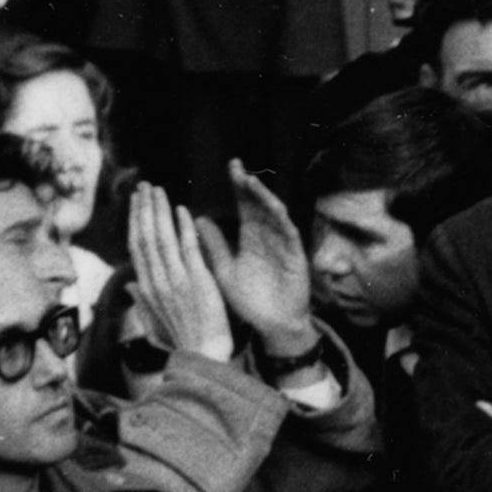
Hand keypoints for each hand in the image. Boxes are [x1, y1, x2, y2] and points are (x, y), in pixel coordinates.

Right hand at [121, 190, 233, 363]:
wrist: (203, 356)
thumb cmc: (181, 343)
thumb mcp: (154, 324)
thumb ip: (141, 301)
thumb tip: (128, 284)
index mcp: (147, 288)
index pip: (137, 248)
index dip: (135, 222)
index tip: (136, 203)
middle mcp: (156, 281)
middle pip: (145, 237)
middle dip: (143, 209)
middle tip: (143, 186)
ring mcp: (175, 279)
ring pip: (162, 238)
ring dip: (159, 211)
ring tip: (158, 190)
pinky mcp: (197, 280)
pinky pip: (188, 247)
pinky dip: (183, 227)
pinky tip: (181, 209)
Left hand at [213, 166, 315, 359]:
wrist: (273, 325)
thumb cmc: (250, 300)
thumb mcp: (225, 270)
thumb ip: (213, 246)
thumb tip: (196, 220)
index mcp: (250, 237)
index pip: (245, 206)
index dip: (239, 187)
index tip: (230, 167)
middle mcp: (267, 236)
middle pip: (259, 204)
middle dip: (249, 185)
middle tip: (237, 166)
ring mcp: (283, 244)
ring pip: (274, 214)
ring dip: (263, 197)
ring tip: (250, 182)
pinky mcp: (295, 254)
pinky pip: (288, 232)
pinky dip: (281, 219)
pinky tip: (272, 206)